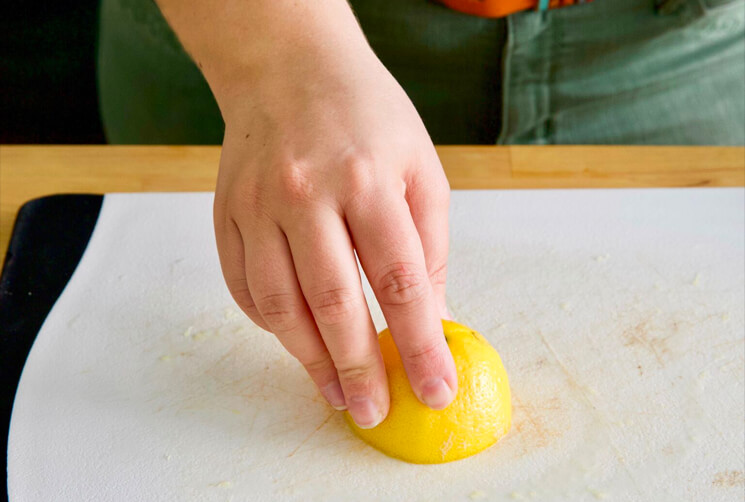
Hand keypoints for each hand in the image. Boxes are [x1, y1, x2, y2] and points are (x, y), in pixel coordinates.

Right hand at [212, 21, 455, 429]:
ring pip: (280, 305)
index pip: (400, 284)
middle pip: (334, 304)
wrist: (287, 67)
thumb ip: (427, 247)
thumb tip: (432, 321)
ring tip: (336, 394)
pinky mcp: (226, 214)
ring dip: (310, 360)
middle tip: (374, 412)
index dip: (420, 346)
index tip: (435, 391)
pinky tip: (298, 343)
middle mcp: (305, 195)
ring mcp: (256, 206)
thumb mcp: (419, 168)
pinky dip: (272, 325)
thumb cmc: (367, 116)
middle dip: (359, 369)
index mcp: (367, 180)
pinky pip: (243, 287)